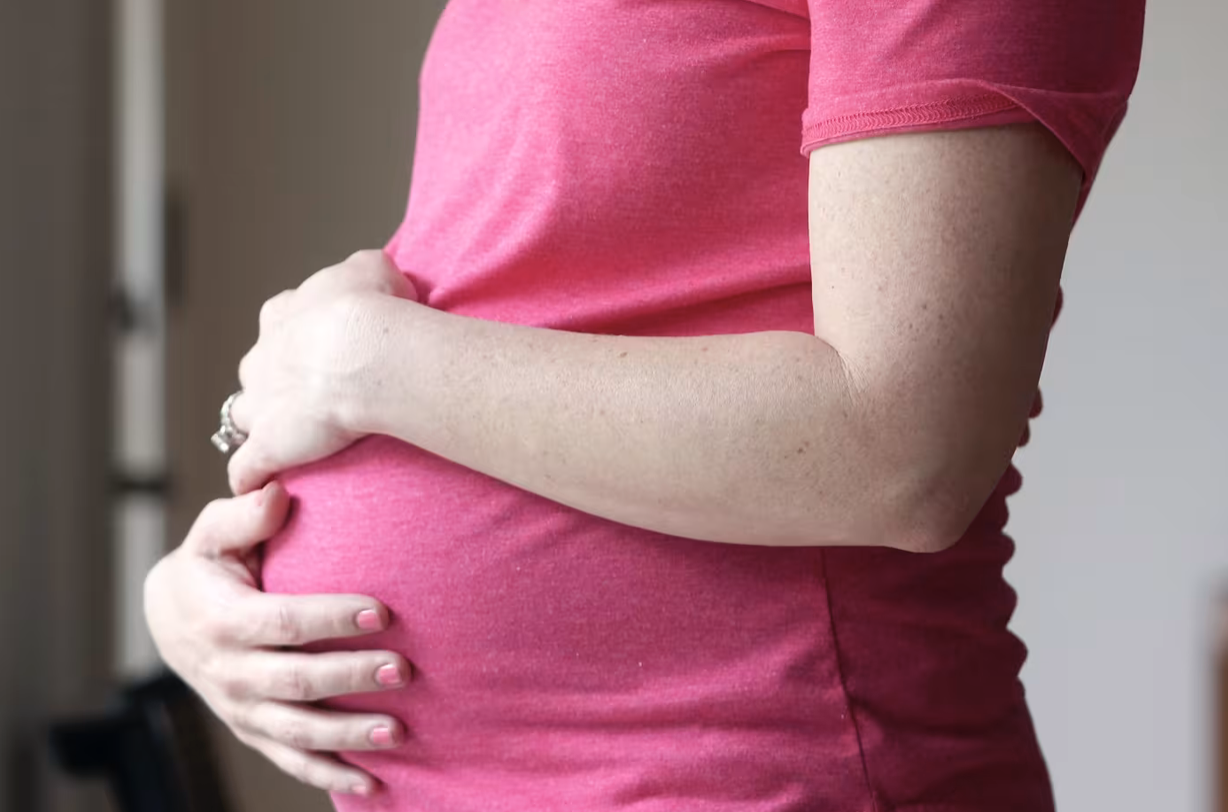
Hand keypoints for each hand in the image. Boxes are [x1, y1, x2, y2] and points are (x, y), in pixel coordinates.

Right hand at [144, 482, 412, 795]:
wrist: (169, 619)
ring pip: (297, 731)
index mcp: (223, 619)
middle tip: (404, 669)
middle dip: (351, 678)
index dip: (331, 619)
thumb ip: (243, 514)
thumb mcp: (213, 533)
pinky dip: (330, 775)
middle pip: (296, 682)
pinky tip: (374, 783)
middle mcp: (229, 671)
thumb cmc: (208, 566)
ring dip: (349, 735)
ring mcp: (240, 708)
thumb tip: (279, 493)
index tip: (383, 612)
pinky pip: (291, 761)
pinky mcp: (253, 731)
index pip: (283, 622)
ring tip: (399, 729)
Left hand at [227, 249, 417, 494]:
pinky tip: (269, 490)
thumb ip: (366, 273)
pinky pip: (246, 471)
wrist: (363, 351)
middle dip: (278, 383)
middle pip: (258, 372)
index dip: (300, 337)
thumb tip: (377, 279)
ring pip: (245, 419)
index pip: (279, 323)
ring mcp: (259, 406)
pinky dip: (253, 480)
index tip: (326, 346)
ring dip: (262, 429)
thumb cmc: (373, 308)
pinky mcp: (266, 448)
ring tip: (291, 446)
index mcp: (281, 316)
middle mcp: (260, 359)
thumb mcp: (374, 269)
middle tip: (317, 395)